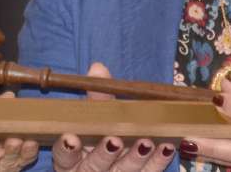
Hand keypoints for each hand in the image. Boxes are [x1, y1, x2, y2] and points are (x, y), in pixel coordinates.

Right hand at [51, 63, 175, 171]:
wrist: (111, 165)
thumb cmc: (94, 138)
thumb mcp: (92, 119)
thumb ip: (95, 97)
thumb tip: (97, 68)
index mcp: (70, 159)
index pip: (64, 156)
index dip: (66, 149)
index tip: (71, 137)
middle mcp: (88, 171)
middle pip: (94, 166)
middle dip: (104, 154)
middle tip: (114, 140)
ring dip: (134, 158)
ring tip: (145, 142)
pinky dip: (158, 160)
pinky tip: (167, 146)